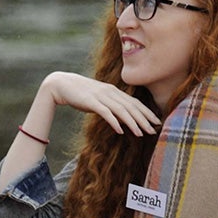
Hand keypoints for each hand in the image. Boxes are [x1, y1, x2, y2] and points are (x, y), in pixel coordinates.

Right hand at [42, 71, 160, 136]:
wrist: (61, 85)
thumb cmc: (80, 93)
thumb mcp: (99, 98)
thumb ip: (111, 106)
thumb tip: (123, 119)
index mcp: (114, 91)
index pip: (134, 102)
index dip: (146, 112)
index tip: (157, 121)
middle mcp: (110, 92)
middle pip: (131, 107)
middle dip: (144, 119)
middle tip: (154, 130)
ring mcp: (101, 96)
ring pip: (121, 110)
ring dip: (132, 122)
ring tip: (141, 133)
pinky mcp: (91, 102)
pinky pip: (105, 113)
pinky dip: (114, 122)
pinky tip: (121, 131)